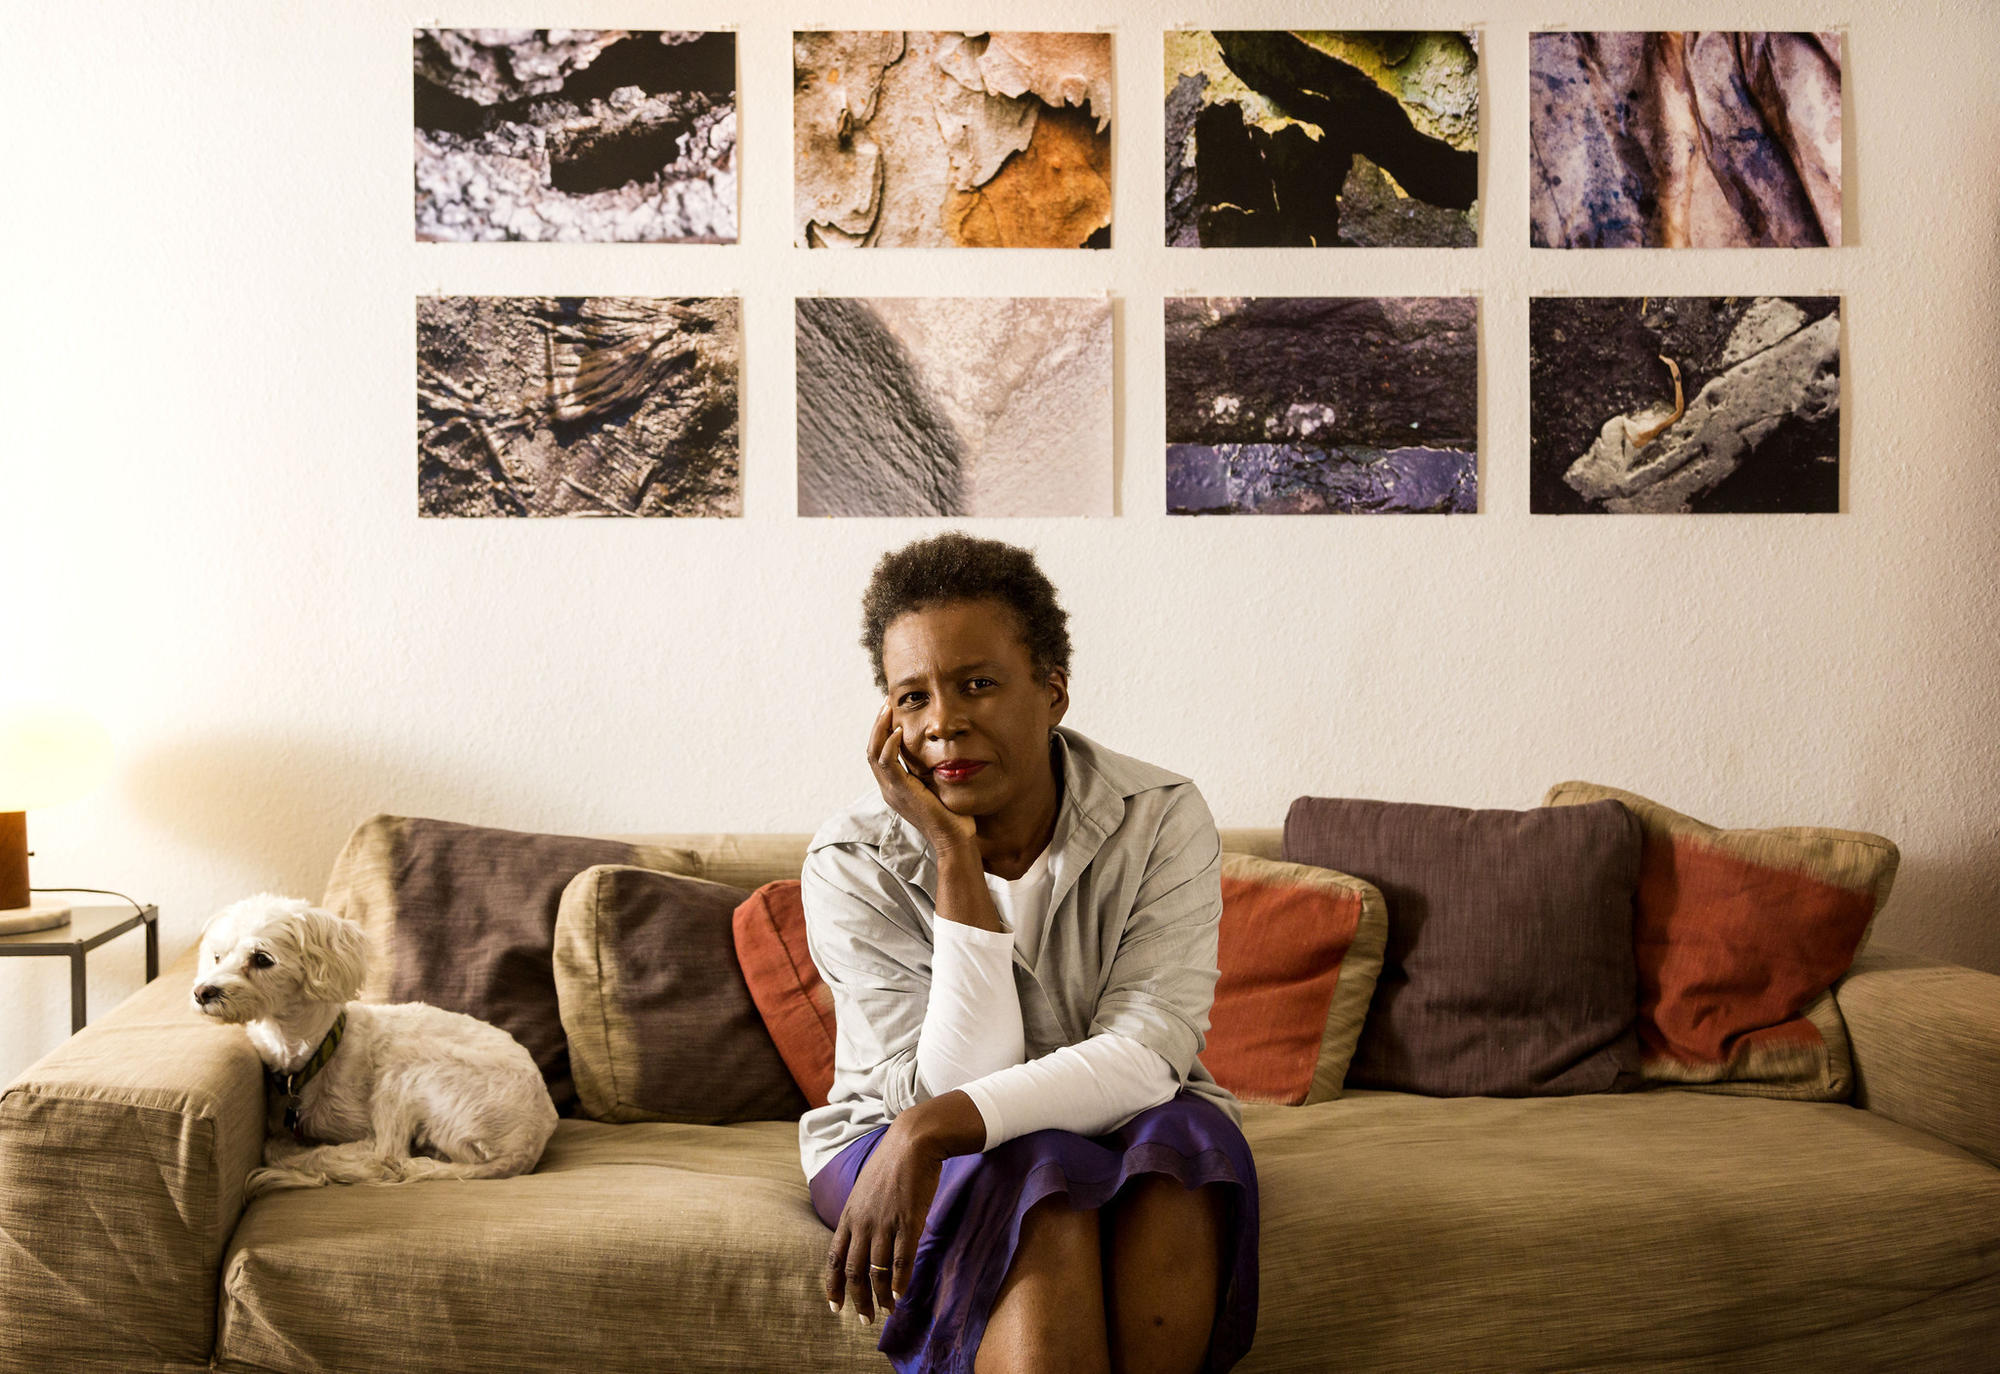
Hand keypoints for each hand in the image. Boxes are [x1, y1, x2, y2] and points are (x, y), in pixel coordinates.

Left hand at [825, 1114, 944, 1324]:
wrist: (913, 1141)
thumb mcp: (864, 1189)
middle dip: (857, 1299)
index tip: (835, 1307)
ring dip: (880, 1296)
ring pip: (876, 1271)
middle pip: (853, 1271)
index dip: (833, 1285)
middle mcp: (862, 1222)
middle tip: (864, 1320)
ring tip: (886, 1312)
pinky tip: (900, 1295)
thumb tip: (861, 1237)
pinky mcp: (908, 1221)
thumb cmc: (891, 1164)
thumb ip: (860, 1215)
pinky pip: (901, 1259)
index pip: (834, 1258)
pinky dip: (899, 1281)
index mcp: (848, 1215)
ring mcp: (884, 1223)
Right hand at [868, 699, 976, 854]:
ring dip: (880, 729)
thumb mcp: (939, 786)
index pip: (880, 755)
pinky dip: (889, 745)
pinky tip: (897, 731)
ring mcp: (891, 791)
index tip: (892, 712)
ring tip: (888, 709)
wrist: (954, 840)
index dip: (883, 732)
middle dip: (878, 725)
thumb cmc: (954, 816)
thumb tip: (942, 750)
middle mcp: (889, 789)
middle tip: (886, 703)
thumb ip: (933, 770)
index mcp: (896, 788)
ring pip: (874, 754)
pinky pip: (887, 763)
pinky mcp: (900, 792)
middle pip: (872, 750)